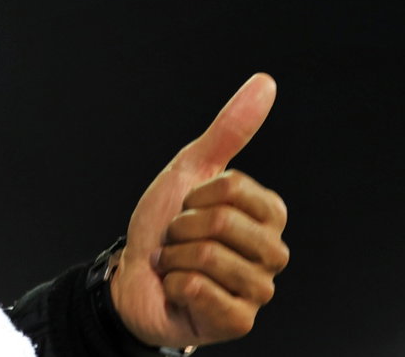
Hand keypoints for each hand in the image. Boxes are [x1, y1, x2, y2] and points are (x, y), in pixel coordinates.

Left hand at [110, 73, 289, 348]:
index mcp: (269, 215)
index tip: (190, 206)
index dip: (197, 194)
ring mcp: (258, 291)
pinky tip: (178, 290)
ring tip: (176, 264)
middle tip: (178, 239)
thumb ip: (229, 130)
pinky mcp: (238, 321)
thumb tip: (264, 83)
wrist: (132, 277)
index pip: (235, 188)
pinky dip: (174, 285)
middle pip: (222, 222)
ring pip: (208, 257)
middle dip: (182, 227)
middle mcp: (272, 253)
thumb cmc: (164, 226)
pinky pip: (199, 290)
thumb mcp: (191, 170)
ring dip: (174, 257)